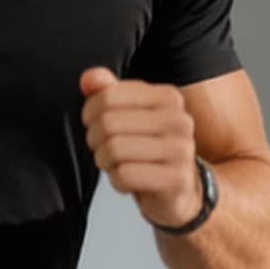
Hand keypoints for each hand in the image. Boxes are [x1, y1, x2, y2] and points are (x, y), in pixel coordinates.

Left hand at [79, 68, 200, 227]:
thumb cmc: (148, 149)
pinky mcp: (176, 179)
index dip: (90, 112)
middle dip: (95, 139)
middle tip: (102, 148)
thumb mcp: (129, 116)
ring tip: (114, 164)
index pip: (108, 95)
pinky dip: (117, 181)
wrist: (180, 190)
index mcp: (168, 97)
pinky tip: (128, 181)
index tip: (94, 124)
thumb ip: (108, 92)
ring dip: (104, 161)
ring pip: (114, 149)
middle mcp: (179, 120)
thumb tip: (88, 78)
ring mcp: (180, 150)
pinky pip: (125, 175)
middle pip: (108, 122)